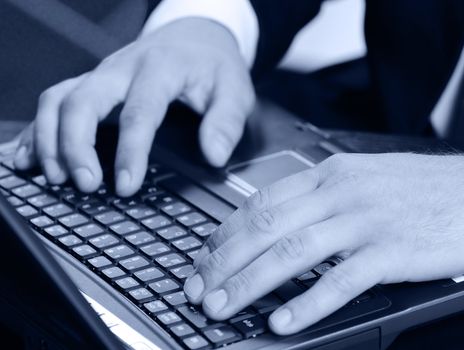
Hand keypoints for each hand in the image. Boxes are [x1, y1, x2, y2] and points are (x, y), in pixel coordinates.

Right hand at [13, 18, 254, 195]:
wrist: (194, 35)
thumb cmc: (213, 66)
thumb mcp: (234, 89)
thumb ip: (226, 121)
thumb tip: (214, 155)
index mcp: (160, 69)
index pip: (139, 111)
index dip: (129, 151)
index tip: (126, 186)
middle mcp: (122, 69)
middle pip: (83, 100)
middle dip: (75, 145)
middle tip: (85, 185)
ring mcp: (101, 75)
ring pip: (59, 99)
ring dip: (50, 140)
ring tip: (57, 178)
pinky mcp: (90, 83)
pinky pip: (53, 101)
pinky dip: (37, 130)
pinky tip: (31, 158)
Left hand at [185, 152, 463, 334]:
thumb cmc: (431, 190)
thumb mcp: (370, 179)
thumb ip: (328, 199)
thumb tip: (287, 227)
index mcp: (333, 173)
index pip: (262, 201)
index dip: (226, 233)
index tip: (205, 257)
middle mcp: (343, 192)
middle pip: (266, 226)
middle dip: (224, 262)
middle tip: (198, 289)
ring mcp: (367, 219)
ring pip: (292, 251)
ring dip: (250, 283)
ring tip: (222, 307)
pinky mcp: (393, 250)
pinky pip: (340, 280)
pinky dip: (307, 303)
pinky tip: (283, 321)